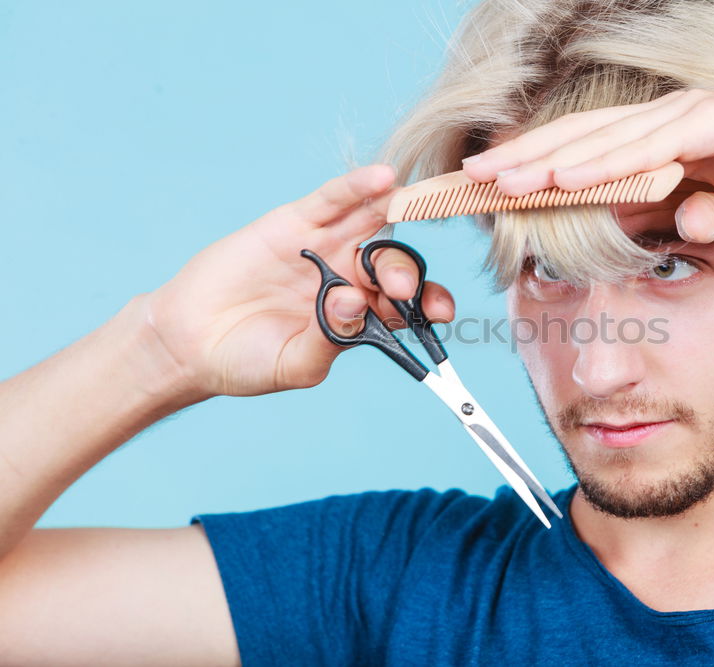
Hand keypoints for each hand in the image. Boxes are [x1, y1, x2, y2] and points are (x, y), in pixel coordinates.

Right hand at [142, 165, 454, 397]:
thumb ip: (329, 339)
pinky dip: (356, 187)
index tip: (439, 312)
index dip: (429, 304)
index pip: (409, 306)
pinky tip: (380, 177)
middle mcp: (351, 278)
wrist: (190, 342)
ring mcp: (326, 248)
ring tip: (404, 211)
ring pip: (371, 225)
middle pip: (395, 264)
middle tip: (398, 288)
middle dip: (404, 273)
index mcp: (362, 317)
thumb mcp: (296, 364)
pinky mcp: (295, 223)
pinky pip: (332, 200)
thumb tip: (354, 303)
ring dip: (392, 216)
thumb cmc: (247, 361)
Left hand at [463, 81, 713, 241]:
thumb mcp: (712, 213)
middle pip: (573, 140)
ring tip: (495, 179)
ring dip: (544, 160)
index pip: (581, 155)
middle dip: (516, 160)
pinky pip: (649, 145)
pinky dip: (604, 160)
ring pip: (598, 140)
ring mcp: (684, 118)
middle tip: (464, 180)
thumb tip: (624, 229)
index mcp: (655, 144)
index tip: (484, 193)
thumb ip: (668, 217)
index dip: (531, 170)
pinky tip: (564, 174)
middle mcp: (660, 124)